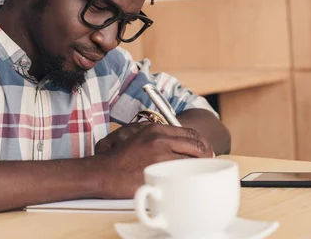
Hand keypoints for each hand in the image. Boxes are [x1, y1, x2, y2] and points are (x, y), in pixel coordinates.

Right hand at [95, 124, 213, 197]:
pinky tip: (185, 182)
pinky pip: (182, 175)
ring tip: (196, 175)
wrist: (104, 172)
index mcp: (156, 129)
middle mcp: (160, 139)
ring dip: (197, 169)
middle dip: (206, 157)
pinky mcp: (158, 172)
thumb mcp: (139, 137)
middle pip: (197, 146)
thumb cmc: (121, 158)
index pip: (192, 134)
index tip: (205, 152)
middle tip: (206, 165)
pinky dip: (188, 179)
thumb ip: (161, 137)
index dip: (202, 144)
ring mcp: (160, 156)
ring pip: (192, 162)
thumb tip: (185, 143)